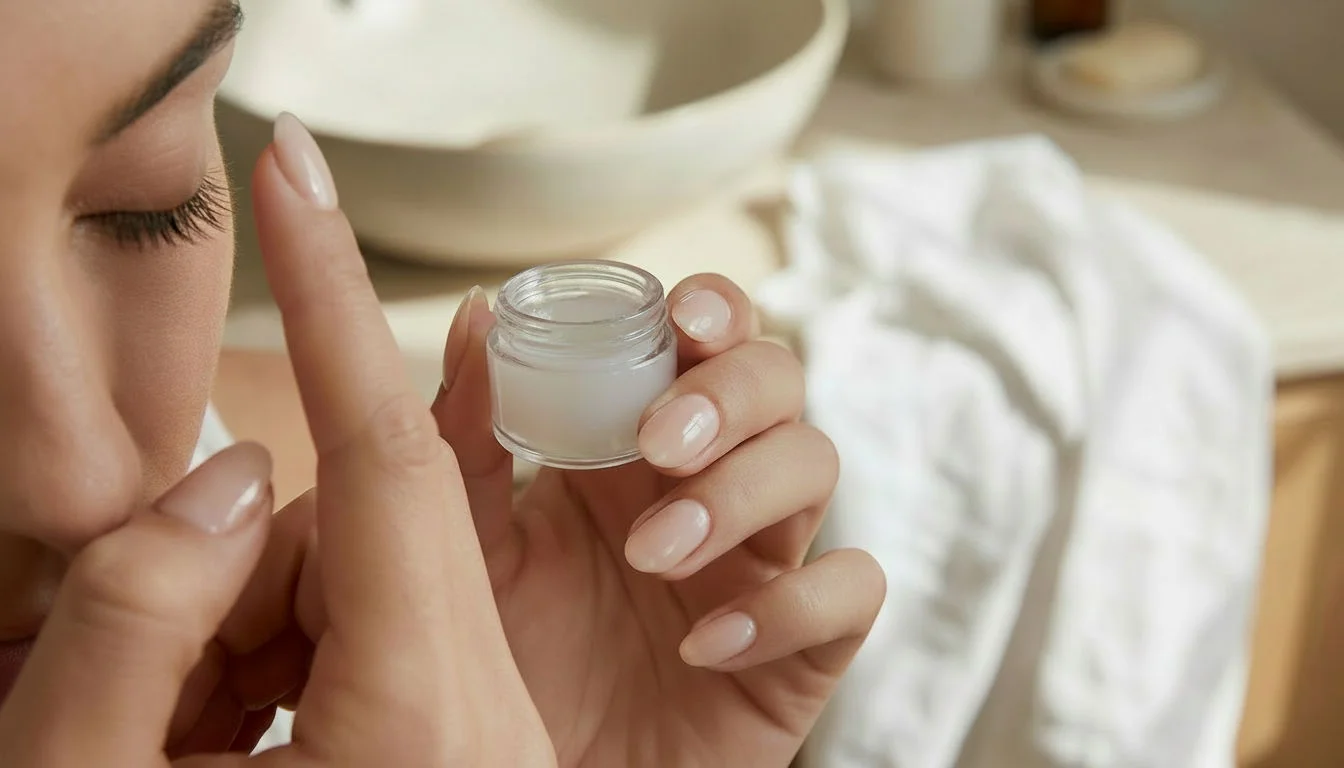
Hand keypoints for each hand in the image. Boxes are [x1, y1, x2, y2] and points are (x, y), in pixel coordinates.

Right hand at [0, 113, 553, 766]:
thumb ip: (139, 615)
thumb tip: (234, 475)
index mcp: (421, 718)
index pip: (391, 443)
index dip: (331, 289)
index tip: (296, 165)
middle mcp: (486, 721)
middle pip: (358, 540)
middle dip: (231, 572)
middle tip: (155, 696)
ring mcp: (490, 744)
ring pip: (362, 597)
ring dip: (246, 641)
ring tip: (189, 749)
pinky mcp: (470, 758)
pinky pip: (383, 656)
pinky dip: (288, 678)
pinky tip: (229, 752)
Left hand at [433, 276, 885, 764]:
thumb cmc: (505, 660)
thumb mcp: (469, 546)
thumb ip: (467, 437)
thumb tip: (476, 316)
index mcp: (635, 443)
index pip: (705, 339)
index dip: (712, 311)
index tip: (682, 318)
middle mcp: (710, 482)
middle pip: (778, 379)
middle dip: (731, 394)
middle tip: (660, 445)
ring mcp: (762, 559)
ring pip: (816, 465)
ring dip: (741, 493)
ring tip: (653, 556)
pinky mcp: (803, 644)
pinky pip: (849, 591)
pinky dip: (791, 604)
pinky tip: (705, 646)